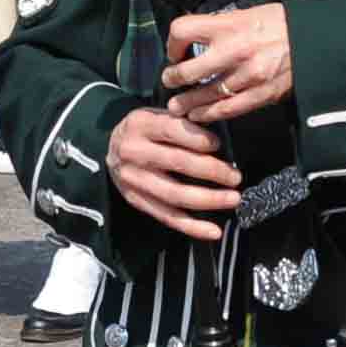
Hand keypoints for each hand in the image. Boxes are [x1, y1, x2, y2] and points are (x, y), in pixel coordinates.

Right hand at [106, 107, 240, 241]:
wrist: (109, 148)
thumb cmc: (144, 131)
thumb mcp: (156, 115)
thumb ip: (182, 123)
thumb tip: (218, 139)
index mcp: (141, 124)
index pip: (172, 130)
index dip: (198, 138)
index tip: (218, 145)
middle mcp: (134, 152)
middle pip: (177, 163)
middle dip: (212, 171)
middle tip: (235, 177)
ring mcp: (134, 180)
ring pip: (174, 194)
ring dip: (208, 199)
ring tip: (232, 198)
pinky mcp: (136, 201)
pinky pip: (167, 217)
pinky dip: (192, 227)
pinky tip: (213, 231)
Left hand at [161, 3, 292, 125]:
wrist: (316, 38)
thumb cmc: (282, 23)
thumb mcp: (248, 14)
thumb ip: (221, 27)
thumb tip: (196, 38)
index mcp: (229, 25)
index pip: (183, 30)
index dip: (173, 43)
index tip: (174, 51)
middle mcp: (235, 50)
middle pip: (188, 71)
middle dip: (174, 78)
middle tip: (170, 81)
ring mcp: (248, 75)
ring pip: (206, 95)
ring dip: (188, 103)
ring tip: (177, 106)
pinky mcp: (262, 94)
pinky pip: (229, 109)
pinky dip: (210, 114)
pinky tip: (199, 116)